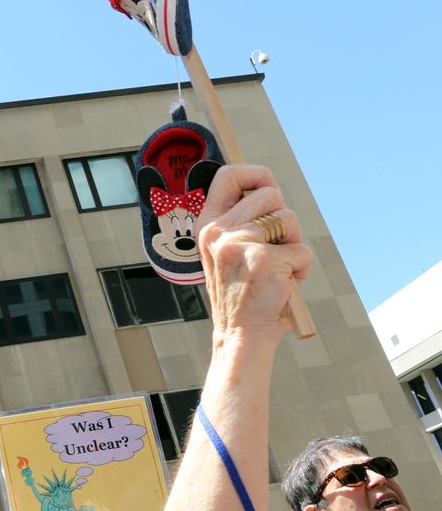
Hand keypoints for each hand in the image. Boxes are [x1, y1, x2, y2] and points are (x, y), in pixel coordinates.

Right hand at [196, 165, 310, 348]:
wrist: (241, 336)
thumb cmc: (243, 293)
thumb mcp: (231, 251)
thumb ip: (243, 221)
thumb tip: (269, 188)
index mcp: (208, 226)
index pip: (228, 175)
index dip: (256, 174)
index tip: (268, 187)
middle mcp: (219, 231)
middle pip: (271, 194)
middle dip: (284, 219)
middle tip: (275, 247)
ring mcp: (239, 244)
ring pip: (289, 218)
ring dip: (294, 244)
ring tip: (278, 269)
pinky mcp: (264, 259)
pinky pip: (302, 250)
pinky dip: (302, 269)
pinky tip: (284, 286)